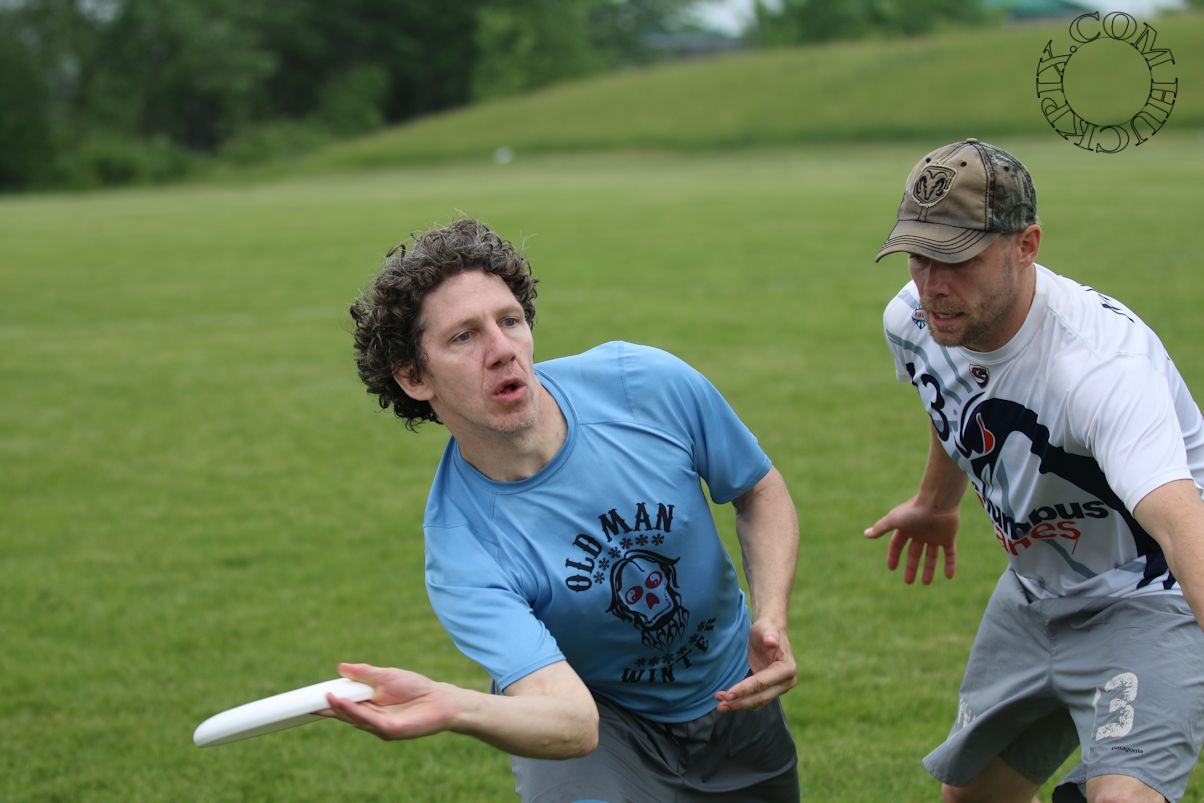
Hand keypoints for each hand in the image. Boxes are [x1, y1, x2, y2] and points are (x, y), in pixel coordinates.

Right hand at [321, 662, 459, 740]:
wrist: (441, 700)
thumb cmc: (416, 687)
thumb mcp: (386, 676)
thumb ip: (364, 673)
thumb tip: (340, 667)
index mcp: (369, 705)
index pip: (343, 704)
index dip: (327, 700)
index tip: (308, 696)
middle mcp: (371, 718)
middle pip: (343, 714)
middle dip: (325, 708)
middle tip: (305, 702)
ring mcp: (379, 726)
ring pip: (352, 717)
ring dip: (337, 708)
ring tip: (324, 698)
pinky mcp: (389, 730)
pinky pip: (366, 720)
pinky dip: (352, 711)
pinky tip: (340, 703)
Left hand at [714, 619, 795, 712]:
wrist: (768, 633)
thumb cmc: (766, 628)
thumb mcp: (765, 628)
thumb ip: (769, 635)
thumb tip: (772, 642)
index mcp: (787, 668)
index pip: (763, 683)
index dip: (745, 689)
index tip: (728, 694)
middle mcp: (787, 682)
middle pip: (761, 697)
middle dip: (740, 702)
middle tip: (720, 705)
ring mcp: (779, 688)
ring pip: (758, 702)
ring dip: (739, 704)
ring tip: (720, 705)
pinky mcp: (770, 690)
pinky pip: (755, 699)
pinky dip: (741, 701)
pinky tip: (726, 699)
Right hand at [864, 497, 958, 583]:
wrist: (938, 501)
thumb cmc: (914, 510)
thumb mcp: (894, 520)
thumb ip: (881, 528)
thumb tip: (866, 534)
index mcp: (906, 528)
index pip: (897, 544)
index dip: (893, 556)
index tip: (891, 569)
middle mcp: (920, 532)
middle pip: (914, 553)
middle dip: (911, 567)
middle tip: (908, 582)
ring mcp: (934, 535)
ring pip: (931, 555)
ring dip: (929, 569)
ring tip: (926, 583)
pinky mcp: (948, 537)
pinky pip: (950, 553)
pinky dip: (950, 564)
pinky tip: (949, 577)